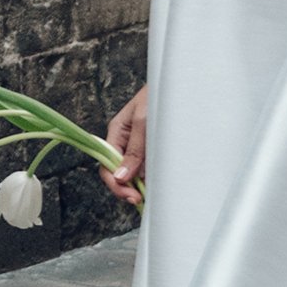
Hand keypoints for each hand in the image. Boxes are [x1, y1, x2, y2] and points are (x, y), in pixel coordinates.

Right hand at [102, 85, 147, 208]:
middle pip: (117, 173)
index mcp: (117, 133)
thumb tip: (122, 176)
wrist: (180, 87)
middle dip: (126, 188)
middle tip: (140, 199)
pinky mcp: (152, 150)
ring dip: (139, 186)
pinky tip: (156, 185)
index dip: (115, 183)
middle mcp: (125, 142)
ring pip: (132, 174)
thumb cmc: (159, 97)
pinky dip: (150, 179)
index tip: (130, 194)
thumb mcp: (144, 122)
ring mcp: (138, 147)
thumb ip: (134, 150)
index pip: (107, 164)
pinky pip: (147, 169)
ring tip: (150, 194)